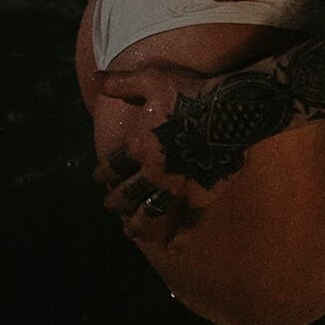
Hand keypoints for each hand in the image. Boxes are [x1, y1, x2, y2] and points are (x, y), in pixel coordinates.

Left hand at [96, 64, 240, 245]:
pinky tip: (174, 246)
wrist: (229, 109)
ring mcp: (177, 187)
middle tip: (110, 207)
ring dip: (137, 225)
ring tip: (130, 231)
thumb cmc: (189, 91)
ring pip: (150, 213)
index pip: (113, 165)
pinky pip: (188, 221)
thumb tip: (95, 79)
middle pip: (127, 194)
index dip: (102, 173)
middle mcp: (153, 172)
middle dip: (115, 202)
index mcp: (140, 146)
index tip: (98, 178)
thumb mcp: (151, 79)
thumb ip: (121, 83)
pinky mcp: (200, 195)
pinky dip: (180, 235)